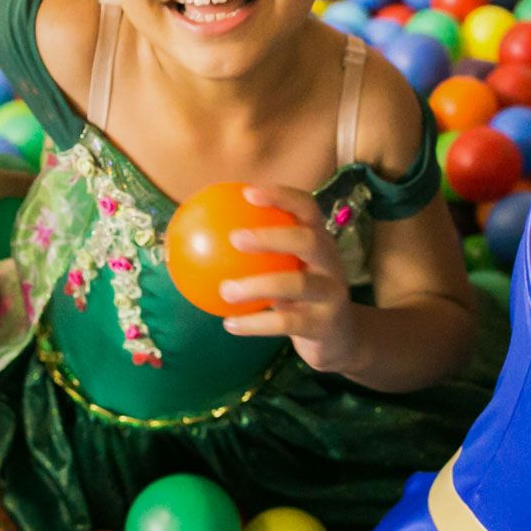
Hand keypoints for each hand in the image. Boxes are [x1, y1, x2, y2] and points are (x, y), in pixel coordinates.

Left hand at [217, 185, 359, 375]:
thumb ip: (254, 256)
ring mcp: (331, 294)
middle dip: (273, 236)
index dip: (282, 196)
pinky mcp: (324, 325)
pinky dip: (255, 324)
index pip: (307, 208)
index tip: (247, 193)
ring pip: (298, 284)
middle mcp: (330, 262)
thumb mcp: (285, 270)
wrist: (340, 338)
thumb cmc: (300, 296)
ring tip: (225, 290)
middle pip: (308, 240)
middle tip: (235, 238)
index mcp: (319, 240)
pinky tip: (229, 324)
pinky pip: (286, 323)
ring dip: (258, 285)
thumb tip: (190, 243)